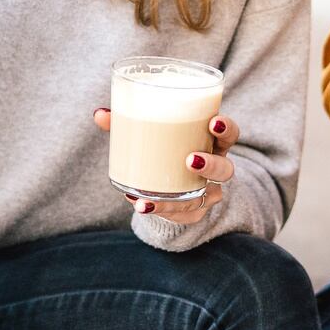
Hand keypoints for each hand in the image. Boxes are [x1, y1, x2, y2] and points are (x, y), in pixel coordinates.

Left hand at [93, 109, 238, 224]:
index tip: (212, 122)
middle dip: (211, 164)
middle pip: (226, 169)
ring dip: (176, 199)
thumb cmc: (168, 151)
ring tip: (148, 199)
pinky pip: (181, 214)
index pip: (230, 134)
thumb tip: (100, 115)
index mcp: (212, 143)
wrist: (179, 187)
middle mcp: (217, 169)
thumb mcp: (156, 136)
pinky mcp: (193, 211)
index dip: (226, 128)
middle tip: (190, 160)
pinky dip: (160, 209)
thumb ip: (129, 123)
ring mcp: (208, 193)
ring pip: (204, 198)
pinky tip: (141, 205)